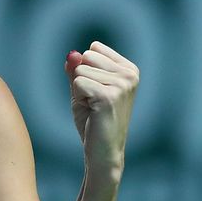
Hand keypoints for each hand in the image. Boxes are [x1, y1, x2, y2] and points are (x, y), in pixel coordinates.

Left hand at [64, 41, 139, 178]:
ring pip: (80, 70)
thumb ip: (76, 69)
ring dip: (79, 91)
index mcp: (128, 69)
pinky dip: (78, 98)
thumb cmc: (93, 120)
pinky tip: (92, 112)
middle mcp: (130, 74)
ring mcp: (122, 84)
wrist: (103, 150)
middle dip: (81, 78)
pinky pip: (78, 83)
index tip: (96, 91)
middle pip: (86, 56)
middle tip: (92, 101)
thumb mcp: (82, 89)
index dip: (85, 70)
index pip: (93, 49)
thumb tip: (71, 54)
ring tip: (93, 108)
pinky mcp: (109, 95)